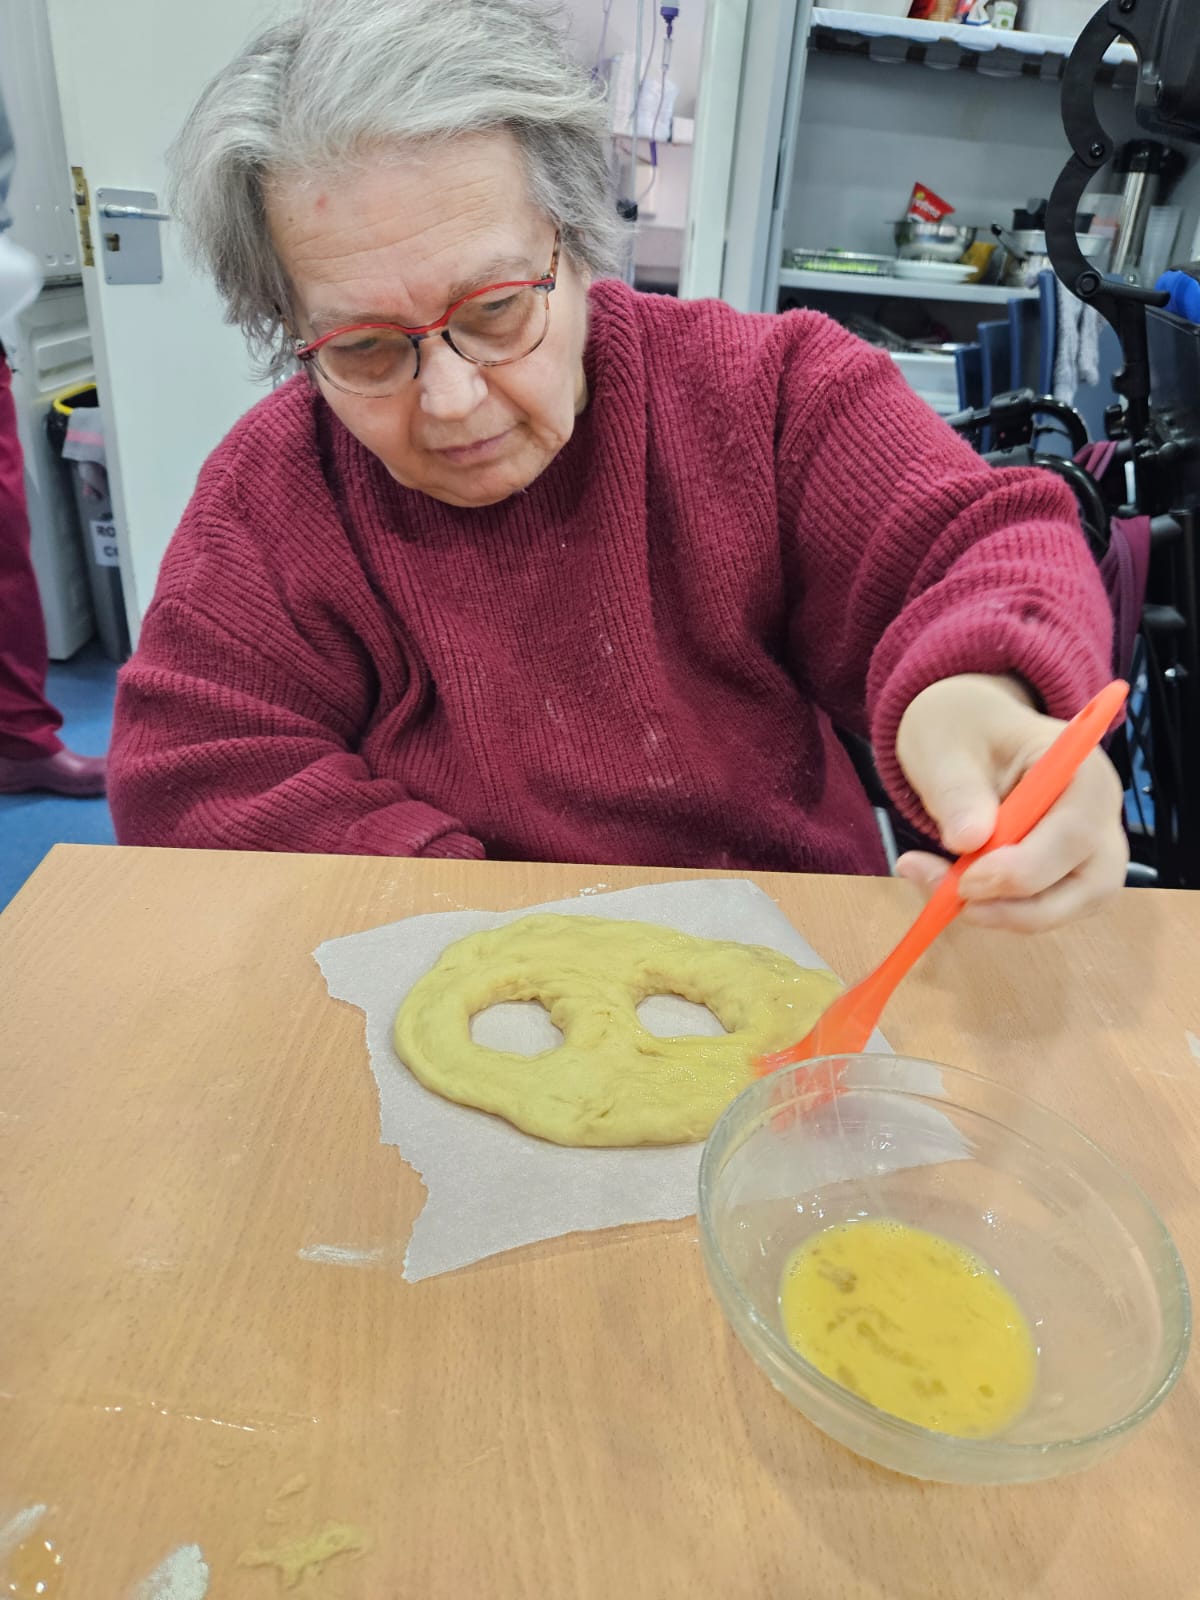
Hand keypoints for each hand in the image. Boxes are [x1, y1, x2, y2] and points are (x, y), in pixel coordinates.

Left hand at [894, 674, 1127, 932]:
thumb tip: (968, 840)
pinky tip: (951, 886)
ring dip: (1001, 913)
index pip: (1076, 834)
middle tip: (946, 894)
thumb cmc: (964, 730)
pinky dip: (996, 911)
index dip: (1025, 869)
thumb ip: (958, 789)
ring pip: (1066, 908)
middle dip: (1015, 905)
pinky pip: (1041, 910)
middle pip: (1088, 885)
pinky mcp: (1066, 877)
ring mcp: (1090, 851)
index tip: (966, 881)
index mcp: (1083, 770)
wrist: (965, 734)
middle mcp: (1101, 816)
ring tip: (938, 886)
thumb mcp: (945, 746)